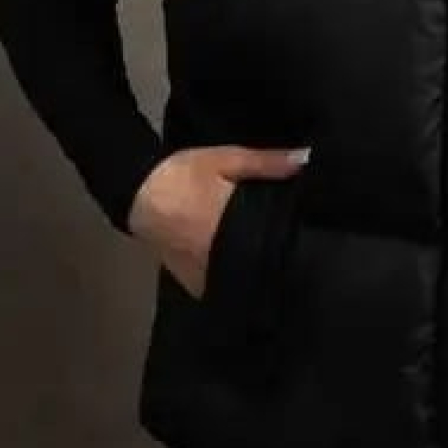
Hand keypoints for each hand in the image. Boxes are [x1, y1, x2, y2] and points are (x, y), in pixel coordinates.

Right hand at [128, 143, 308, 297]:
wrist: (138, 192)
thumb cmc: (183, 175)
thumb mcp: (226, 158)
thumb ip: (266, 162)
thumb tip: (306, 160)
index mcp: (233, 229)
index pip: (274, 249)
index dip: (292, 248)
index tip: (308, 244)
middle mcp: (221, 259)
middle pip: (261, 269)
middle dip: (276, 262)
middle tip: (293, 252)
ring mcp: (206, 277)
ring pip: (243, 283)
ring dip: (254, 274)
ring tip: (271, 261)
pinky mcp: (195, 284)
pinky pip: (223, 289)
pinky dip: (234, 282)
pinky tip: (243, 270)